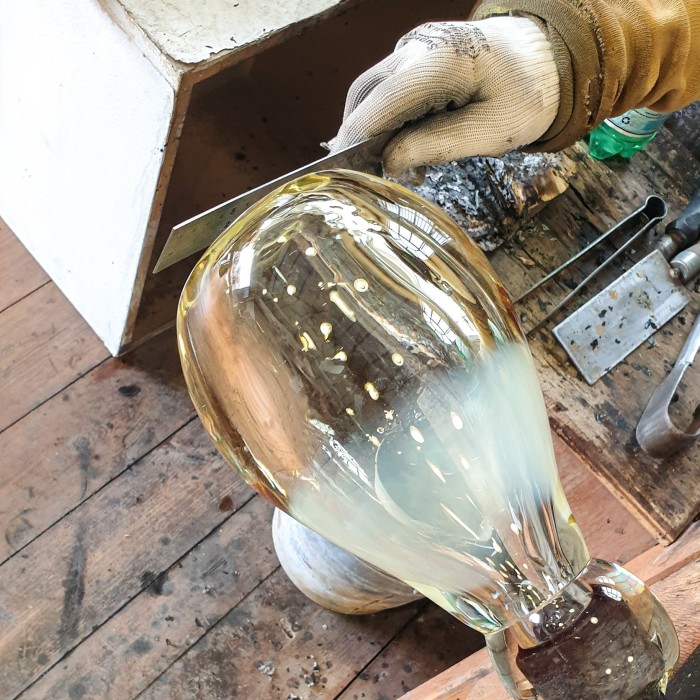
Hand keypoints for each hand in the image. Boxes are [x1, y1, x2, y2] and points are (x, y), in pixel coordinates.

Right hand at [330, 18, 559, 176]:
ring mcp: (414, 48)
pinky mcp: (416, 58)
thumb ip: (437, 145)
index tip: (342, 174)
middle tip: (365, 179)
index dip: (356, 141)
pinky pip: (388, 90)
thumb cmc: (527, 95)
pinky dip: (388, 121)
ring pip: (372, 93)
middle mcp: (417, 47)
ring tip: (394, 168)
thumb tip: (389, 162)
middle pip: (365, 96)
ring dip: (373, 132)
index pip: (379, 104)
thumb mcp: (490, 131)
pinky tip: (404, 147)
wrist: (548, 58)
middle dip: (359, 139)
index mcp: (439, 61)